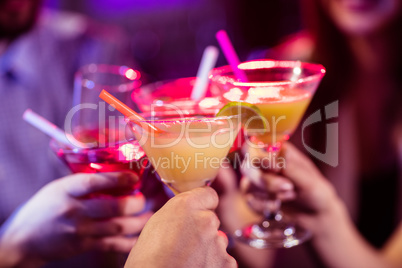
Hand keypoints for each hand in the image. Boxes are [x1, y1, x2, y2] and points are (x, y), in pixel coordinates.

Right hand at [0, 172, 151, 266]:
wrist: (23, 239)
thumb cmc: (43, 209)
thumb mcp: (57, 188)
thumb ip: (81, 183)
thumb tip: (113, 176)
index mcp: (66, 191)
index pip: (93, 182)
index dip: (116, 179)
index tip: (133, 177)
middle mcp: (74, 211)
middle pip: (111, 207)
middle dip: (134, 203)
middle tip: (143, 199)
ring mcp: (79, 230)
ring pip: (116, 226)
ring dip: (137, 222)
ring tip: (149, 216)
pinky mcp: (83, 245)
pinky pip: (111, 244)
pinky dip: (128, 242)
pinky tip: (139, 237)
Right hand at [124, 187, 236, 267]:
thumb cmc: (148, 260)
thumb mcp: (156, 224)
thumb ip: (179, 214)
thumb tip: (188, 214)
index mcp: (186, 205)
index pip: (209, 195)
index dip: (202, 206)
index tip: (196, 215)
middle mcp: (206, 219)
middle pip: (212, 220)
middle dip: (203, 230)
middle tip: (185, 245)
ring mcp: (218, 242)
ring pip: (218, 241)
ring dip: (208, 248)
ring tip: (188, 260)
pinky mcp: (226, 263)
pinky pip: (224, 260)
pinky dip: (214, 265)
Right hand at [240, 142, 341, 233]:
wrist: (316, 217)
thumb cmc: (316, 193)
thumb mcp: (308, 180)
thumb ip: (290, 168)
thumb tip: (278, 156)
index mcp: (278, 152)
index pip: (256, 146)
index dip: (261, 157)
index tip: (276, 169)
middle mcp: (265, 164)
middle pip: (248, 167)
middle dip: (266, 182)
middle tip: (288, 187)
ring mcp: (258, 180)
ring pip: (248, 185)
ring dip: (269, 194)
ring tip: (290, 196)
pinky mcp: (255, 197)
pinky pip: (250, 201)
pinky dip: (265, 206)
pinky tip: (278, 206)